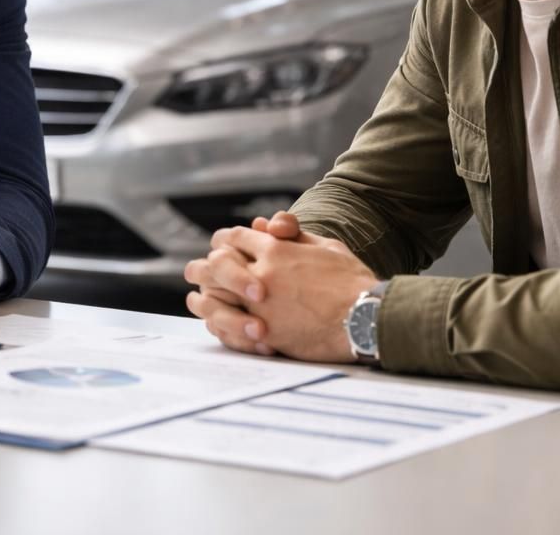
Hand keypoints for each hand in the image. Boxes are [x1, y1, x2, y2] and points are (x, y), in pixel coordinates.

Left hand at [185, 213, 379, 362]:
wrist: (366, 318)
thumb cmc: (352, 281)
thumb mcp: (325, 246)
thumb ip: (293, 236)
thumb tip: (267, 225)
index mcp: (275, 249)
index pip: (234, 237)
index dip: (223, 241)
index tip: (219, 247)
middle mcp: (261, 274)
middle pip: (215, 265)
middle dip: (201, 267)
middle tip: (193, 271)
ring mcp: (261, 306)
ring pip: (214, 297)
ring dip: (202, 297)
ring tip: (195, 299)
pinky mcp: (266, 334)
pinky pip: (229, 328)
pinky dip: (217, 324)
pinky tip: (213, 323)